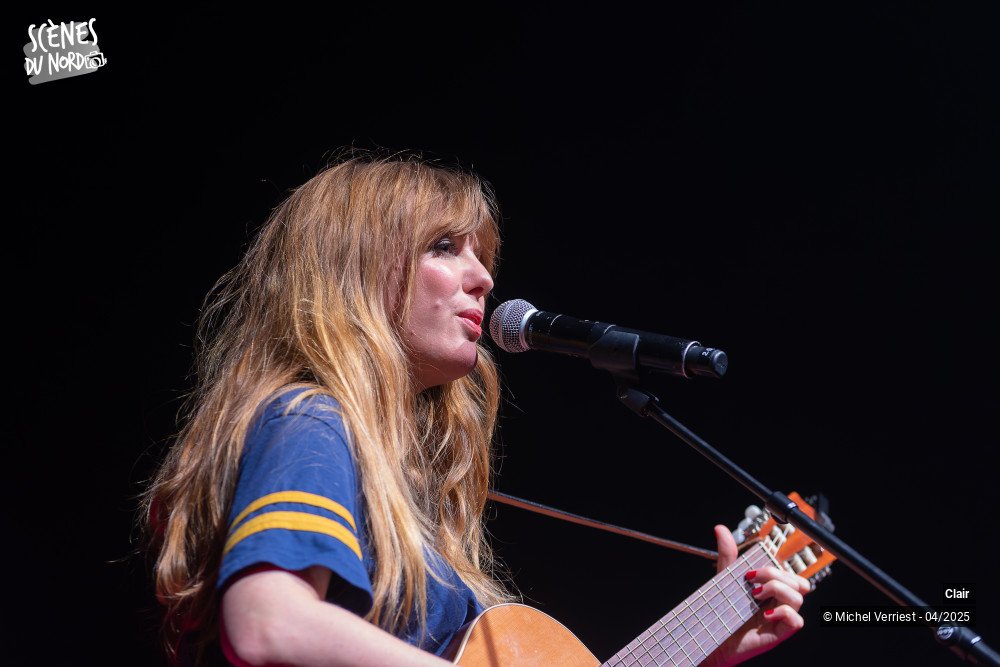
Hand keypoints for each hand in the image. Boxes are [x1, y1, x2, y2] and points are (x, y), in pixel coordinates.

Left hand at [702, 525, 810, 666]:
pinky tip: (763, 614)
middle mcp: (779, 602)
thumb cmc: (721, 609)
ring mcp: (781, 617)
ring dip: (777, 590)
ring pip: (799, 597)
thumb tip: (721, 529)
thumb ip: (728, 554)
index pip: (790, 573)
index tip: (751, 570)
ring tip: (755, 596)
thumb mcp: (725, 578)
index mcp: (772, 588)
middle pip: (799, 581)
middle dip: (775, 574)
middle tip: (751, 581)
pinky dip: (782, 613)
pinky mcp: (780, 633)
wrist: (710, 634)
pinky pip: (797, 620)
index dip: (777, 568)